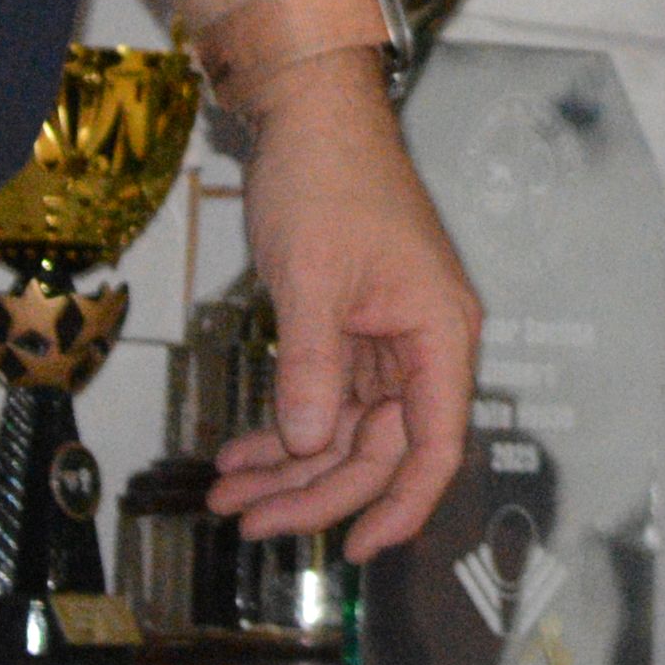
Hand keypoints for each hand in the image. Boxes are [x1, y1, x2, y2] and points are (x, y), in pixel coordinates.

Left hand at [202, 67, 482, 557]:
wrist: (309, 112)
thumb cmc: (326, 181)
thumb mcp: (312, 280)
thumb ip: (313, 369)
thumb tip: (312, 446)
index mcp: (439, 334)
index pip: (434, 446)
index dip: (400, 507)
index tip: (355, 553)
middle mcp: (423, 344)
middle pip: (379, 448)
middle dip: (313, 491)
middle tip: (243, 521)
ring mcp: (386, 338)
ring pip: (346, 430)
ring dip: (289, 465)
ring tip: (225, 495)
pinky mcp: (351, 328)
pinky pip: (324, 397)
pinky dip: (284, 424)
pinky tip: (240, 450)